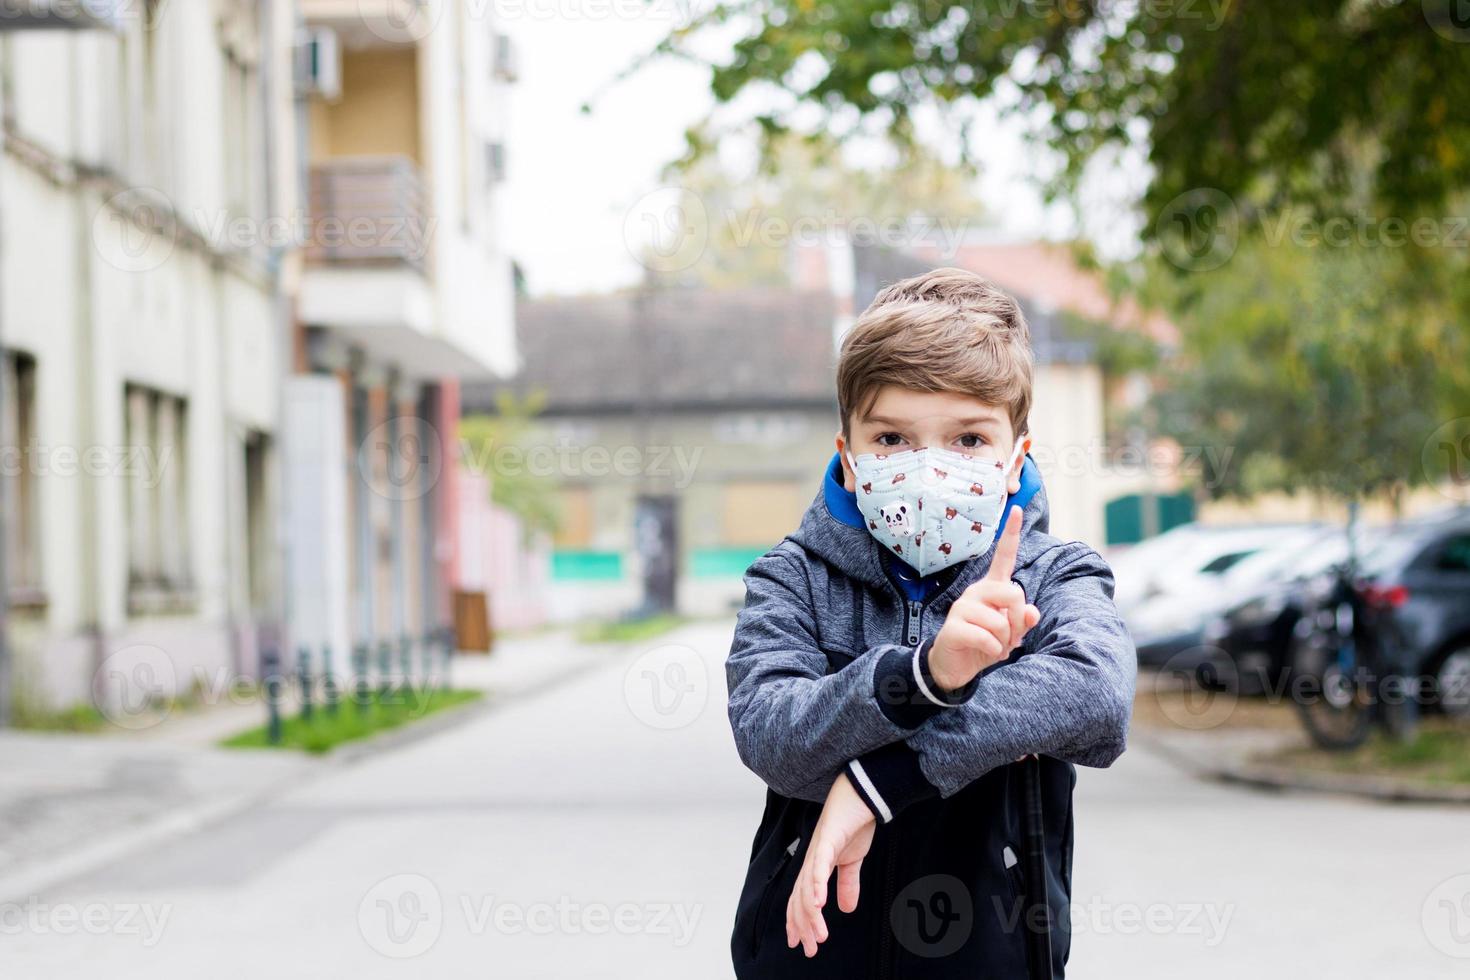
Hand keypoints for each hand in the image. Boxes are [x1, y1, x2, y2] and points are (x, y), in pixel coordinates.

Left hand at [786, 773, 875, 957]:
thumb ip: (848, 883)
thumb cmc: (854, 822)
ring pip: (807, 888)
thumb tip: (847, 909)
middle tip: (808, 949)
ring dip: (811, 914)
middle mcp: (810, 859)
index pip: (800, 898)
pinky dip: (817, 886)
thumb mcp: (852, 860)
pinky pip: (818, 866)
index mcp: (815, 865)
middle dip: (802, 926)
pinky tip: (819, 905)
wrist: (861, 793)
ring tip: (817, 935)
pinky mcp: (826, 839)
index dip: (798, 922)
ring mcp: (816, 849)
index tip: (801, 944)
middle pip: (799, 899)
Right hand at [928, 508, 1040, 691]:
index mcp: (992, 588)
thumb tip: (1032, 612)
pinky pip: (987, 637)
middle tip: (1008, 637)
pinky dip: (993, 651)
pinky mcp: (954, 626)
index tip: (1017, 509)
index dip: (1012, 534)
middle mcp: (976, 592)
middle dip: (1017, 620)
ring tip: (993, 646)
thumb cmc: (985, 644)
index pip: (1004, 557)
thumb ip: (1023, 621)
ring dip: (1004, 641)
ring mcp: (963, 607)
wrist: (954, 667)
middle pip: (1015, 593)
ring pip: (1001, 620)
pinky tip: (984, 653)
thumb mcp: (1010, 635)